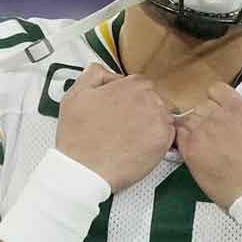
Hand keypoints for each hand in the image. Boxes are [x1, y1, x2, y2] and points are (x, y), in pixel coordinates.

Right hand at [55, 64, 173, 190]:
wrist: (83, 169)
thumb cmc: (78, 138)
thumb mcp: (74, 95)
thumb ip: (93, 75)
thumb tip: (105, 71)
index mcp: (129, 86)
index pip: (141, 83)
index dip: (130, 95)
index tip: (122, 107)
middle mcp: (147, 100)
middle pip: (154, 98)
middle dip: (141, 109)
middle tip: (124, 124)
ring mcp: (157, 121)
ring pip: (162, 116)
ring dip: (150, 123)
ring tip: (130, 136)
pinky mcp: (163, 142)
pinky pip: (168, 134)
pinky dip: (156, 139)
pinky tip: (138, 145)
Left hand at [175, 76, 241, 209]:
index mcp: (239, 107)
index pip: (216, 89)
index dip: (220, 99)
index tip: (226, 113)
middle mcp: (217, 116)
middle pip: (202, 104)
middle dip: (210, 113)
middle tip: (220, 131)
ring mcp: (202, 134)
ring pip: (189, 118)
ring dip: (197, 126)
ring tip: (209, 141)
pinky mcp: (191, 152)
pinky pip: (179, 135)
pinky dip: (185, 138)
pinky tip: (197, 148)